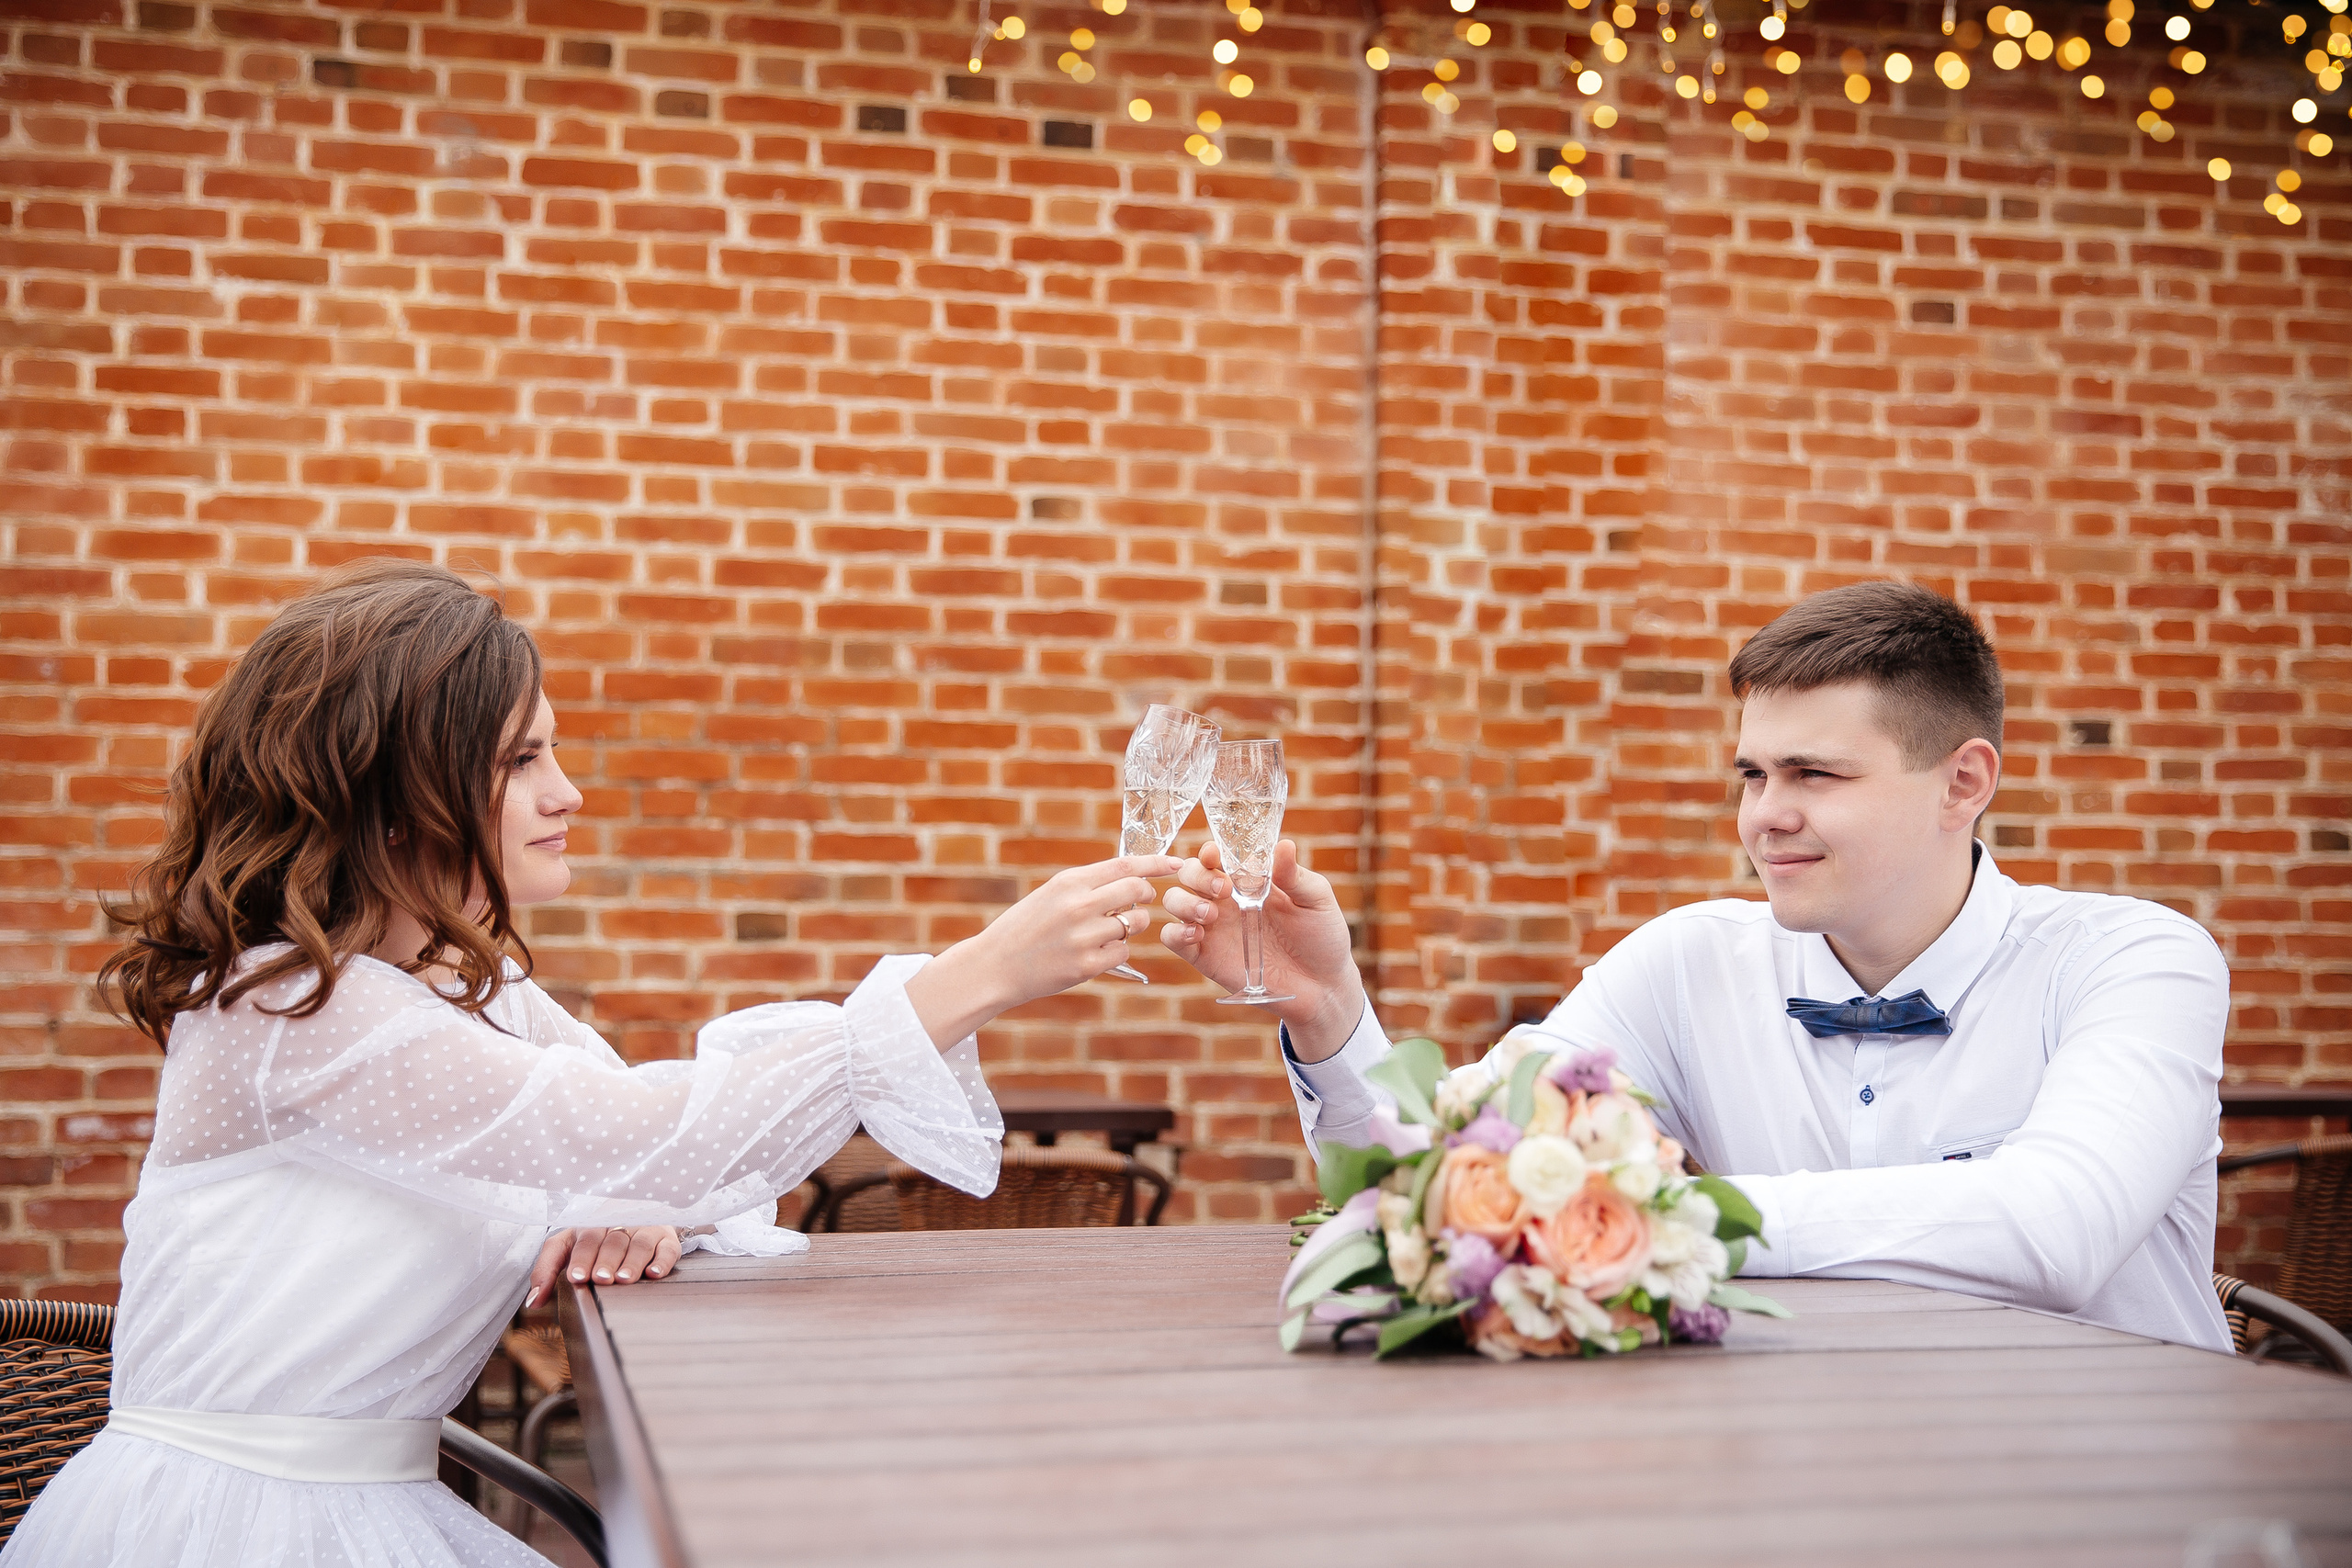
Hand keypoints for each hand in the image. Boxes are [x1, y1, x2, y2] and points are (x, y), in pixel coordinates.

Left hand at [524, 1226, 683, 1306]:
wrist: (635, 1217)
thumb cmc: (594, 1243)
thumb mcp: (566, 1250)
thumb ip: (546, 1272)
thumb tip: (533, 1302)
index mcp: (591, 1226)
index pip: (586, 1240)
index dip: (581, 1258)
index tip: (576, 1277)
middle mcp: (619, 1224)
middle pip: (613, 1241)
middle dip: (606, 1261)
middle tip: (601, 1279)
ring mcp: (645, 1230)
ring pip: (640, 1243)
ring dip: (632, 1262)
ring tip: (624, 1279)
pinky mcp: (666, 1238)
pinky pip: (667, 1248)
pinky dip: (662, 1261)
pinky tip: (654, 1274)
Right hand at [907, 854, 1181, 1044]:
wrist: (994, 966)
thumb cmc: (1024, 928)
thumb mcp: (1050, 895)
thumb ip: (1087, 886)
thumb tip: (1130, 877)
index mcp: (1069, 882)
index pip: (1124, 865)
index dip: (1155, 863)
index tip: (1176, 863)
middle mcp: (1078, 905)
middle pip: (1137, 890)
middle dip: (1145, 895)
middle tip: (1139, 902)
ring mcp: (1083, 936)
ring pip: (1135, 924)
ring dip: (1131, 927)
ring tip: (1105, 932)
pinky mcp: (1087, 965)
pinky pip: (1123, 952)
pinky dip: (1116, 952)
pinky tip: (1094, 953)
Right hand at [1158, 839, 1365, 1059]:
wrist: (1323, 986)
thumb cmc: (1322, 938)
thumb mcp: (1316, 901)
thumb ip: (1296, 875)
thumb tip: (1282, 845)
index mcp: (1248, 880)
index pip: (1216, 857)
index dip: (1209, 852)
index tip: (1215, 854)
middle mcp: (1225, 900)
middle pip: (1188, 874)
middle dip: (1197, 875)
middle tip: (1224, 890)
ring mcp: (1213, 928)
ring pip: (1174, 902)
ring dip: (1184, 901)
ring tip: (1211, 913)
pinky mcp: (1205, 957)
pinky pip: (1172, 939)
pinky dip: (1175, 932)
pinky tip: (1198, 934)